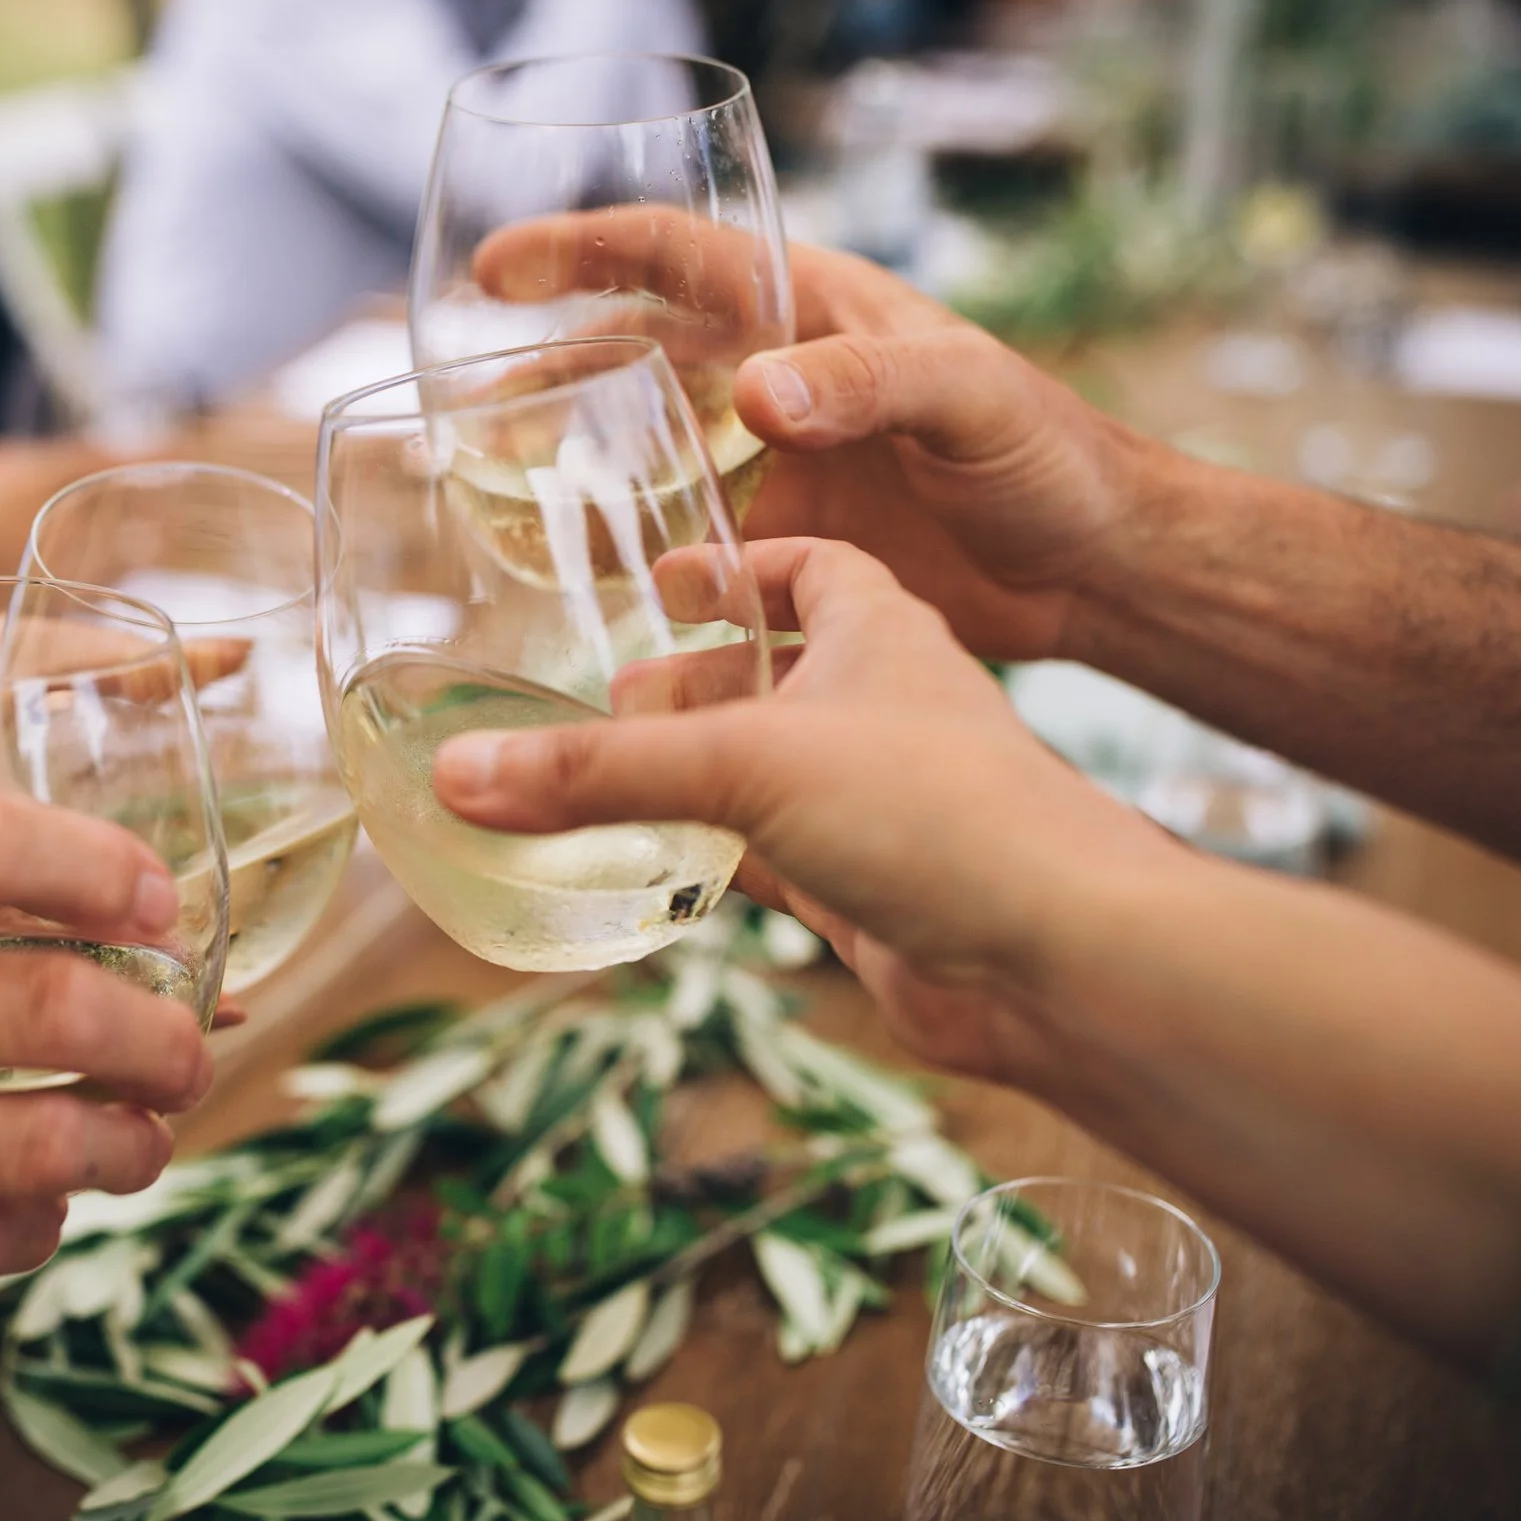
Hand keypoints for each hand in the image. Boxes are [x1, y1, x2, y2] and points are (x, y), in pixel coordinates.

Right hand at [429, 537, 1177, 1079]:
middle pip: (771, 674)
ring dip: (689, 775)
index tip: (664, 574)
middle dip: (688, 682)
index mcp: (879, 629)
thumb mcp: (750, 764)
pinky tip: (645, 866)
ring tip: (593, 779)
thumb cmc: (942, 815)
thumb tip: (460, 774)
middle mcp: (880, 707)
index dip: (740, 563)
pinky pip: (766, 860)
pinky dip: (707, 858)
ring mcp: (873, 804)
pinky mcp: (864, 891)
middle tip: (597, 695)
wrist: (1060, 957)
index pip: (810, 565)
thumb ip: (602, 774)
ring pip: (762, 773)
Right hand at [472, 214, 1166, 657]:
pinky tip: (578, 583)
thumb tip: (756, 393)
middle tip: (460, 395)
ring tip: (488, 489)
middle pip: (638, 356)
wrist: (1094, 570)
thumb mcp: (968, 398)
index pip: (681, 261)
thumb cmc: (1051, 458)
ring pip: (647, 452)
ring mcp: (778, 466)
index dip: (587, 255)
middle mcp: (781, 381)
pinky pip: (685, 542)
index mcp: (815, 315)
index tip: (502, 270)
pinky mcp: (786, 547)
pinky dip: (630, 555)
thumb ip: (869, 384)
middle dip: (548, 366)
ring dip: (572, 466)